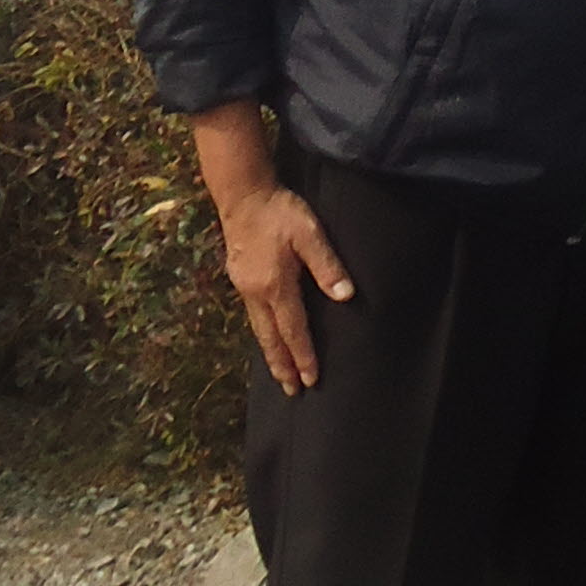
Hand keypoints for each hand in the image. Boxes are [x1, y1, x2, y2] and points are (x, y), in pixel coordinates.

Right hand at [213, 175, 355, 393]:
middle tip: (292, 391)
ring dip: (271, 353)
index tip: (311, 379)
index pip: (294, 329)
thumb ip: (327, 265)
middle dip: (283, 365)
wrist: (243, 194)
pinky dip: (262, 334)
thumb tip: (346, 295)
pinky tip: (267, 337)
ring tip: (279, 374)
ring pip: (259, 329)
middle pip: (271, 338)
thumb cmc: (280, 212)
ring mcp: (244, 287)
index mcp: (276, 286)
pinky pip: (253, 316)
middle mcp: (256, 293)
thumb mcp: (310, 234)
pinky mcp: (239, 278)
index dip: (303, 355)